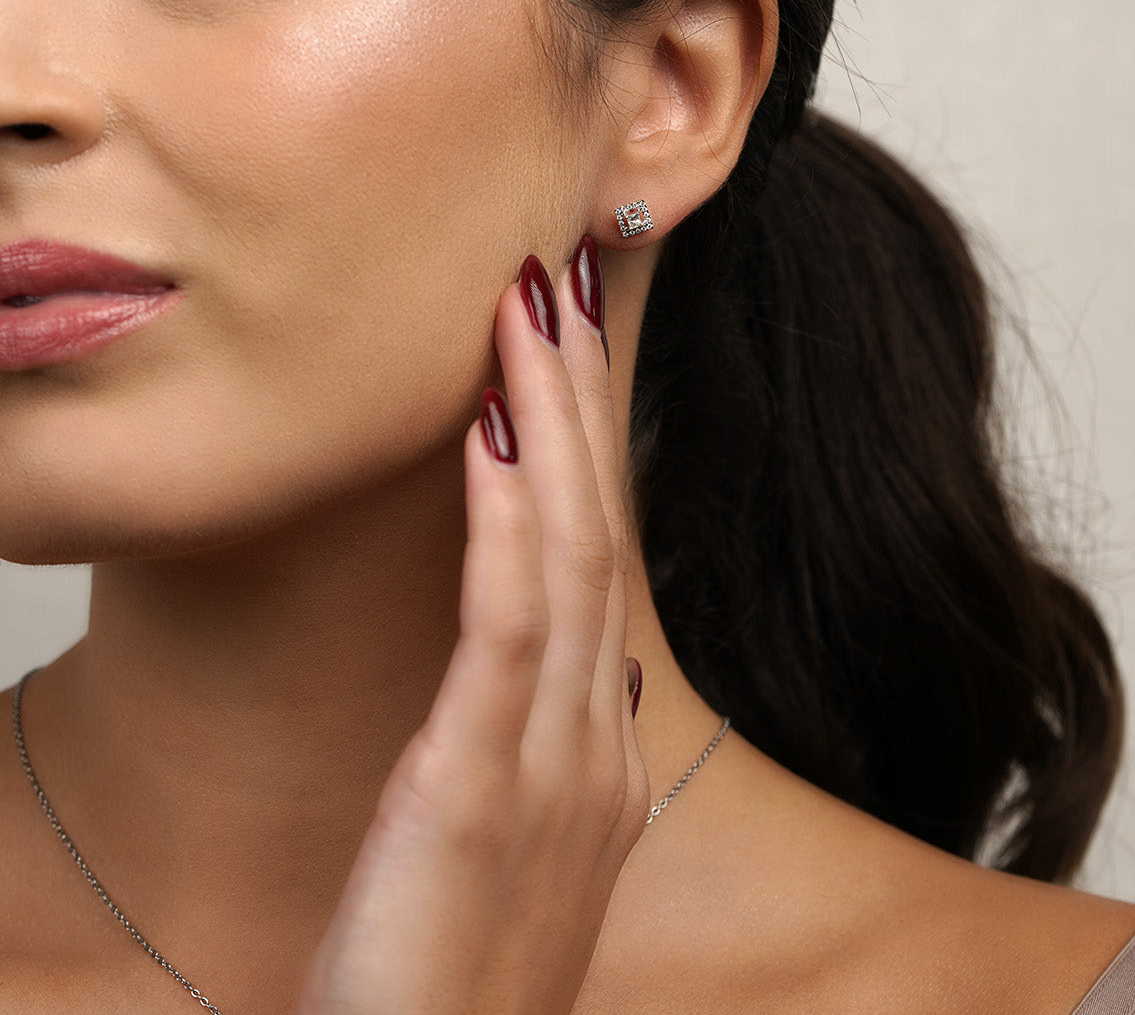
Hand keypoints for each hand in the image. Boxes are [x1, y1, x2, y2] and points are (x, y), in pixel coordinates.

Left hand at [295, 238, 649, 1014]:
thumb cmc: (448, 984)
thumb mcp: (512, 854)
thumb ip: (548, 756)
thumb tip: (585, 670)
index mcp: (597, 757)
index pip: (598, 565)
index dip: (585, 446)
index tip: (565, 347)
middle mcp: (595, 748)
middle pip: (595, 532)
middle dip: (579, 397)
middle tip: (559, 278)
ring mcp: (555, 769)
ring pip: (566, 555)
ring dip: (547, 421)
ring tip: (527, 309)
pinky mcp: (485, 795)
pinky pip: (507, 629)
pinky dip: (502, 520)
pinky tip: (487, 437)